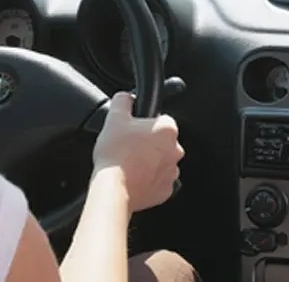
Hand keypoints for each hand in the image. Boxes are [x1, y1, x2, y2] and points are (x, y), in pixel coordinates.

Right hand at [92, 92, 183, 212]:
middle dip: (148, 143)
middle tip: (128, 146)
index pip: (161, 119)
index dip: (144, 123)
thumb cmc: (116, 155)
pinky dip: (148, 180)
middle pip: (162, 141)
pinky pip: (158, 181)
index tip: (133, 129)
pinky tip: (133, 178)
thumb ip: (123, 100)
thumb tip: (125, 97)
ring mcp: (171, 172)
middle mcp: (175, 151)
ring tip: (128, 163)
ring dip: (149, 162)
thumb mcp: (114, 117)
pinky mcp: (165, 191)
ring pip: (161, 162)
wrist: (113, 189)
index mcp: (167, 130)